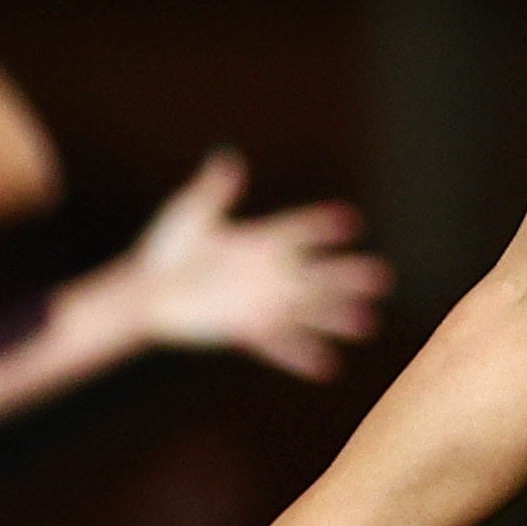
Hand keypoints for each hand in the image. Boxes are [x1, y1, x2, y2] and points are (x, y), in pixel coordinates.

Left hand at [126, 152, 390, 380]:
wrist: (145, 293)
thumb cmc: (164, 249)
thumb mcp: (190, 214)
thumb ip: (213, 190)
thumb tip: (227, 158)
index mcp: (260, 239)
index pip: (300, 230)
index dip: (323, 226)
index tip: (351, 222)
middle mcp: (268, 272)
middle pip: (317, 274)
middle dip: (348, 276)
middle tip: (382, 276)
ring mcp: (261, 303)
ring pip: (308, 312)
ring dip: (336, 318)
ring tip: (366, 324)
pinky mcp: (246, 330)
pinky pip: (279, 345)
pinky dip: (301, 357)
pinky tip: (327, 367)